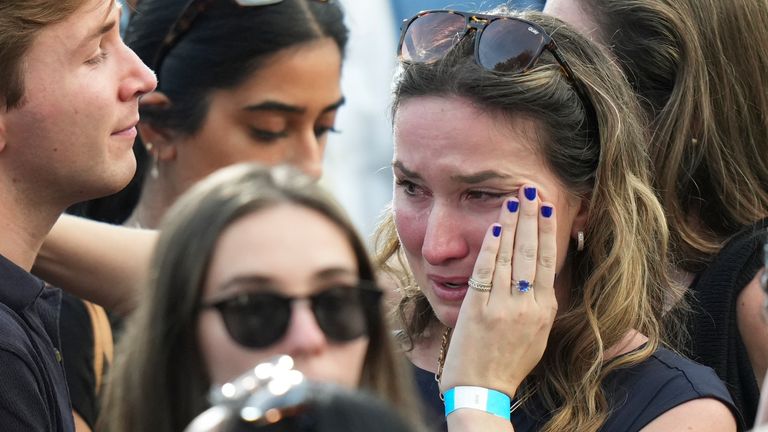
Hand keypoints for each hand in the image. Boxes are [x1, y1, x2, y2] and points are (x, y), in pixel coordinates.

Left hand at [439, 185, 558, 397]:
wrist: (482, 390)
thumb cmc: (508, 363)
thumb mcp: (536, 336)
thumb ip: (538, 305)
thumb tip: (539, 278)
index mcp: (544, 310)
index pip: (548, 261)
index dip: (548, 231)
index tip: (548, 207)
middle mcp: (526, 305)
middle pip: (531, 252)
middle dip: (532, 216)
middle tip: (533, 188)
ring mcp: (501, 305)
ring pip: (510, 256)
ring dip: (512, 222)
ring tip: (515, 197)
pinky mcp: (477, 308)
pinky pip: (486, 270)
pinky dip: (491, 245)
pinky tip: (494, 224)